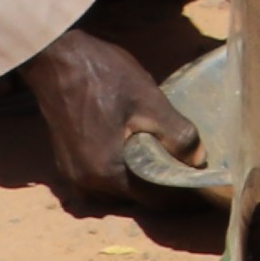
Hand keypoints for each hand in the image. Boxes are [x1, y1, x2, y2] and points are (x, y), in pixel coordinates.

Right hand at [16, 26, 197, 200]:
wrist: (56, 60)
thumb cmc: (104, 76)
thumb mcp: (149, 100)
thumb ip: (176, 134)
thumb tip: (198, 161)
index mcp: (107, 172)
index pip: (154, 201)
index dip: (181, 195)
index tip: (202, 184)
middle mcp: (86, 182)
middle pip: (134, 199)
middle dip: (162, 188)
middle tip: (188, 168)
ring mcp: (72, 174)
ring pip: (116, 191)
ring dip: (139, 181)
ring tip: (166, 160)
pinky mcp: (66, 162)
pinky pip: (99, 180)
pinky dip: (120, 173)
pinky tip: (135, 152)